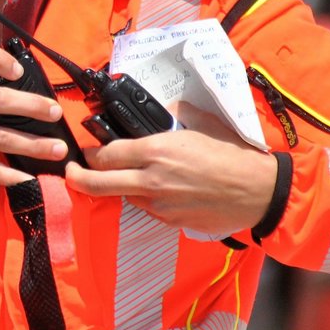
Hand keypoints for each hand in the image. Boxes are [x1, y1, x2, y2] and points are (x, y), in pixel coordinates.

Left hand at [63, 103, 277, 235]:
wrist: (258, 191)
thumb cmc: (233, 153)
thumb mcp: (202, 123)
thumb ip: (175, 114)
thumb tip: (163, 108)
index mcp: (156, 151)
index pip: (105, 154)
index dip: (91, 152)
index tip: (87, 149)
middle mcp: (151, 180)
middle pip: (97, 183)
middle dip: (77, 177)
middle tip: (71, 171)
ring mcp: (159, 204)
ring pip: (123, 196)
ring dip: (119, 187)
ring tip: (127, 177)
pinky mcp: (170, 221)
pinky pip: (147, 208)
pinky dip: (145, 198)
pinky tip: (160, 189)